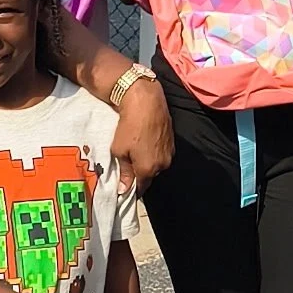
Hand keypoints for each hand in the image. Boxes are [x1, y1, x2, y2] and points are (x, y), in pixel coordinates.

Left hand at [111, 72, 172, 191]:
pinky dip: (154, 152)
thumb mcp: (119, 150)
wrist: (146, 103)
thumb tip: (124, 189)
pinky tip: (146, 142)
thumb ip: (124, 172)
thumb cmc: (129, 127)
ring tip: (137, 150)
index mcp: (148, 169)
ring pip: (157, 165)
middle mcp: (162, 165)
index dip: (132, 188)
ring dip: (148, 162)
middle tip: (128, 164)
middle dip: (140, 173)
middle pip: (150, 176)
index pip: (141, 188)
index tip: (125, 187)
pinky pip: (162, 154)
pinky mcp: (173, 143)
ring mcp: (170, 154)